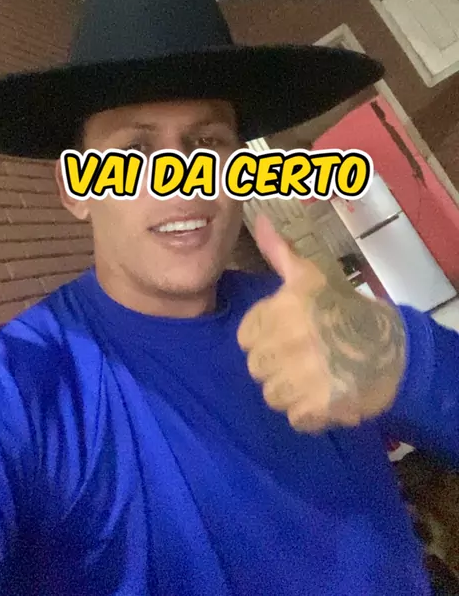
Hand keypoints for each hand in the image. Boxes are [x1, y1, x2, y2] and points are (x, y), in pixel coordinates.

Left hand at [237, 215, 405, 433]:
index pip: (246, 337)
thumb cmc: (346, 309)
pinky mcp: (318, 408)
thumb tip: (258, 221)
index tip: (287, 335)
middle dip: (277, 364)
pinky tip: (324, 394)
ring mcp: (303, 377)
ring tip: (314, 375)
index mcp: (283, 309)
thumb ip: (279, 252)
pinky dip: (308, 413)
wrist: (392, 350)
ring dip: (290, 390)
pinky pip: (293, 418)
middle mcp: (289, 342)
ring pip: (271, 395)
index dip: (265, 337)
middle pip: (256, 368)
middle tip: (304, 356)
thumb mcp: (311, 276)